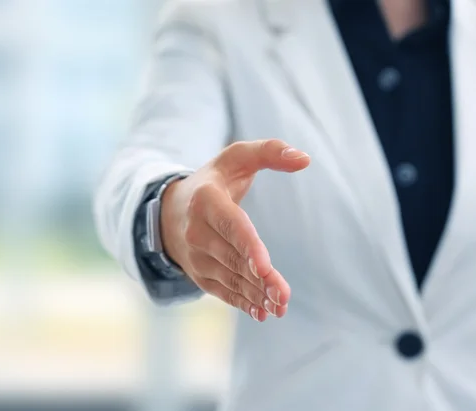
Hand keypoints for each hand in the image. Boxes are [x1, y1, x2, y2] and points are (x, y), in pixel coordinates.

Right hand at [160, 139, 309, 321]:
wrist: (170, 210)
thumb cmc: (214, 182)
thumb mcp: (236, 158)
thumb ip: (270, 151)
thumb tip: (305, 159)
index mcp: (206, 199)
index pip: (230, 225)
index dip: (248, 247)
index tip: (265, 267)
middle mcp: (196, 231)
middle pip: (233, 258)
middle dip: (259, 278)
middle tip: (284, 295)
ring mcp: (195, 256)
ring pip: (229, 278)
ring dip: (255, 294)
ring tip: (279, 305)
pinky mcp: (199, 274)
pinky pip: (222, 291)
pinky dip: (242, 303)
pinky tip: (262, 312)